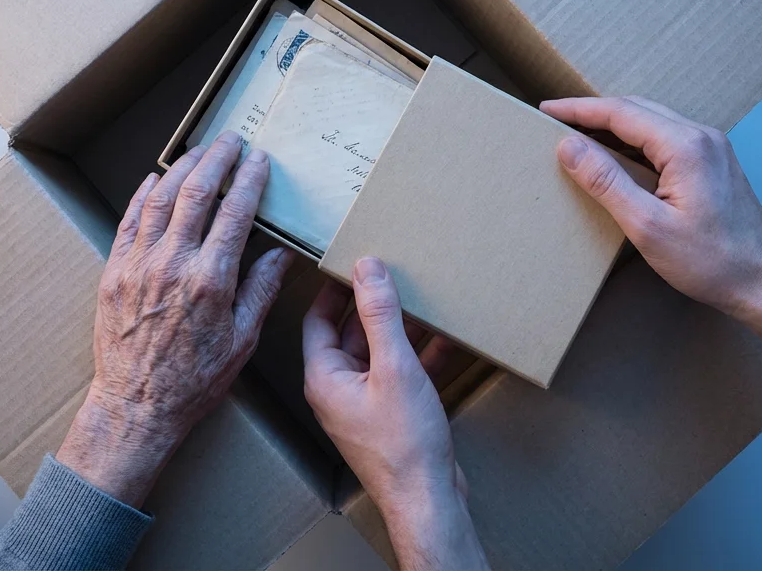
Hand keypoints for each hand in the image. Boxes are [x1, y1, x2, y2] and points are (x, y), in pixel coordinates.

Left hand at [57, 132, 294, 506]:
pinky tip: (155, 180)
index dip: (250, 180)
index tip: (260, 160)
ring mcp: (138, 265)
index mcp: (210, 280)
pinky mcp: (113, 272)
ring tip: (199, 151)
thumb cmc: (193, 381)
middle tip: (231, 141)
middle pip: (196, 192)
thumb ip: (261, 289)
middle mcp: (172, 264)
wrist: (136, 406)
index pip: (235, 212)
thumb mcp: (242, 340)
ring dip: (181, 168)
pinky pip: (129, 221)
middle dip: (217, 159)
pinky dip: (143, 195)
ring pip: (160, 198)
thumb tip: (281, 252)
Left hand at [302, 257, 487, 569]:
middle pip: (349, 333)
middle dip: (372, 305)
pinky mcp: (391, 417)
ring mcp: (364, 405)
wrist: (428, 500)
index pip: (317, 318)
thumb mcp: (394, 367)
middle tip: (391, 273)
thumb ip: (380, 315)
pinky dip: (419, 355)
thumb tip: (366, 268)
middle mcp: (338, 390)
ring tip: (421, 297)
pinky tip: (445, 338)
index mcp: (324, 377)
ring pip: (378, 353)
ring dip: (399, 328)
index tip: (351, 262)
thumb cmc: (404, 444)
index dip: (333, 288)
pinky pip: (400, 374)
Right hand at [540, 96, 761, 325]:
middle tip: (555, 120)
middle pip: (636, 109)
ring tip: (579, 135)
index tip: (545, 110)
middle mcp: (701, 136)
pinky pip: (666, 138)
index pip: (620, 113)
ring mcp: (711, 148)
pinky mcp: (714, 163)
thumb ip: (606, 181)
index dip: (578, 110)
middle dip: (592, 112)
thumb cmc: (711, 261)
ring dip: (614, 124)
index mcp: (685, 145)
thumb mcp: (647, 226)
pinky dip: (635, 140)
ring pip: (652, 121)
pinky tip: (618, 156)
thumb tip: (568, 146)